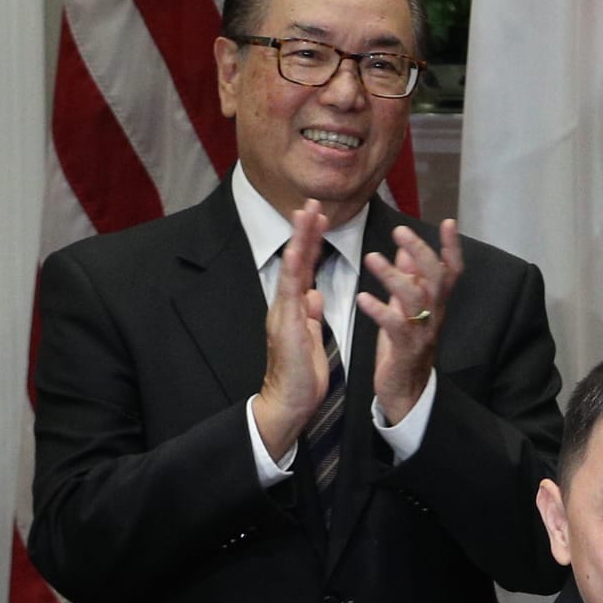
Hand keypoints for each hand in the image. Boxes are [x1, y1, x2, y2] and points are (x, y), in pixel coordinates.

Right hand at [248, 201, 332, 462]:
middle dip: (305, 229)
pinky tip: (295, 250)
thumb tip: (315, 295)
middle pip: (296, 259)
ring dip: (299, 239)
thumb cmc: (300, 374)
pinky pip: (287, 293)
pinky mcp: (285, 325)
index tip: (319, 215)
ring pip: (291, 268)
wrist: (288, 402)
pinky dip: (291, 270)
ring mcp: (283, 313)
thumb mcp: (310, 337)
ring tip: (305, 212)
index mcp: (295, 306)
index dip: (311, 240)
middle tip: (312, 199)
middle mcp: (285, 304)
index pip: (304, 266)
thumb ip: (310, 314)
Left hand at [359, 215, 463, 427]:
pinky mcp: (405, 349)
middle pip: (436, 277)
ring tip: (372, 258)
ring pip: (415, 298)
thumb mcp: (408, 308)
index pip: (451, 270)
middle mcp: (435, 314)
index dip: (452, 247)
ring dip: (393, 276)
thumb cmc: (405, 345)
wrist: (407, 391)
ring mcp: (422, 332)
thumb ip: (409, 278)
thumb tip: (405, 247)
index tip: (448, 221)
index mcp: (436, 303)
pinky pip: (395, 326)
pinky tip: (362, 298)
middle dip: (420, 251)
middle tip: (399, 231)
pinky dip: (379, 310)